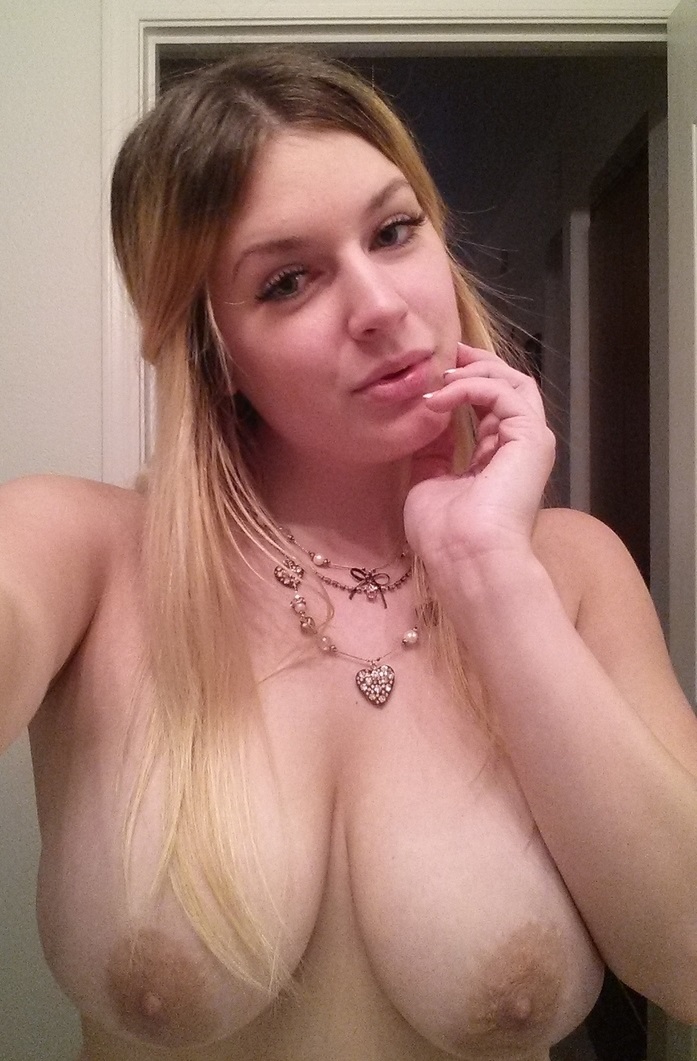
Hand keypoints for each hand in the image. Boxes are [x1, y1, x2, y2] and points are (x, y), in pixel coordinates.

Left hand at [404, 342, 554, 567]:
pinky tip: (443, 396)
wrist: (466, 558)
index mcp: (499, 459)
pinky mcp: (532, 438)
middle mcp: (519, 447)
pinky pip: (504, 393)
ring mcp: (530, 441)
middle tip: (445, 353)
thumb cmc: (445, 535)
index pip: (490, 406)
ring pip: (514, 382)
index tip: (435, 373)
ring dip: (474, 371)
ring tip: (441, 376)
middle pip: (509, 386)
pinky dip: (472, 386)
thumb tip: (427, 416)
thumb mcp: (429, 481)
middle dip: (476, 364)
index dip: (465, 383)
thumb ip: (433, 449)